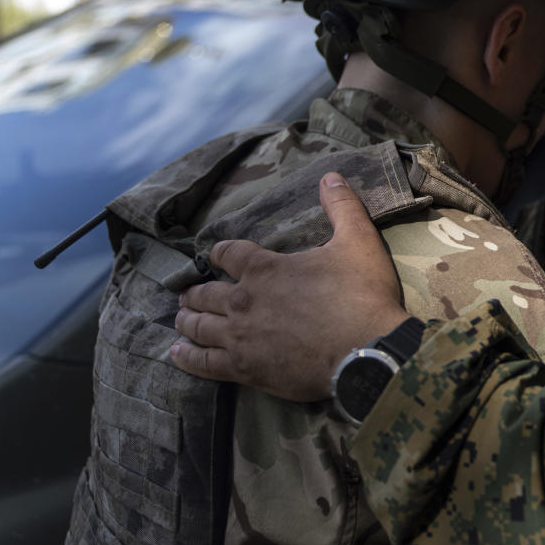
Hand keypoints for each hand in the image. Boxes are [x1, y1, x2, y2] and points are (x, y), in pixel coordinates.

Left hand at [171, 172, 405, 400]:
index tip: (216, 255)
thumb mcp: (359, 241)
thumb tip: (330, 175)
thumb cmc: (362, 295)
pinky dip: (187, 357)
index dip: (220, 252)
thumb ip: (342, 207)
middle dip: (196, 291)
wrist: (368, 352)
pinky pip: (203, 363)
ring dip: (187, 319)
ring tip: (181, 317)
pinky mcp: (244, 369)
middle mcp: (243, 300)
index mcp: (264, 268)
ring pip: (199, 326)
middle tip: (189, 293)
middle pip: (206, 292)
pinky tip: (176, 353)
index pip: (228, 253)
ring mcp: (240, 337)